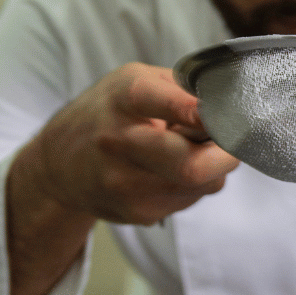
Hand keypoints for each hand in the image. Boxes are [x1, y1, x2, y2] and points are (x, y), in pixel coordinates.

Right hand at [14, 63, 238, 227]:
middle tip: (235, 142)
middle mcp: (121, 142)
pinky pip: (189, 200)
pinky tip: (171, 172)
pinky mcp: (135, 212)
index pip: (162, 103)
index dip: (194, 111)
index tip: (217, 115)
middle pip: (191, 165)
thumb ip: (183, 88)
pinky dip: (194, 185)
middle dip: (227, 156)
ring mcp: (125, 184)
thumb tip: (233, 105)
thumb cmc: (109, 113)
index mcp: (125, 99)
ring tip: (190, 150)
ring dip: (212, 169)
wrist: (60, 164)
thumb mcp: (136, 81)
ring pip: (201, 185)